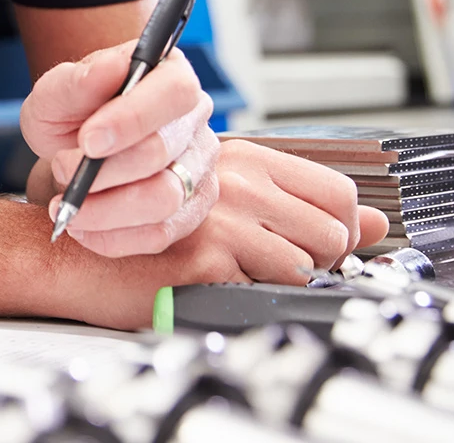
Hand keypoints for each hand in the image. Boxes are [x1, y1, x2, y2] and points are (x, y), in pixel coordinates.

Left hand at [20, 40, 216, 255]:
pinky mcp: (190, 210)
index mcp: (170, 74)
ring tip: (67, 203)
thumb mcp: (56, 92)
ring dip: (106, 209)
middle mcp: (194, 119)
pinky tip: (82, 226)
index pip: (174, 92)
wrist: (71, 149)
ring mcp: (198, 167)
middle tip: (60, 168)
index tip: (88, 141)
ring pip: (165, 199)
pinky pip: (160, 234)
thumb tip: (110, 68)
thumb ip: (77, 81)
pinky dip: (113, 237)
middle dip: (103, 169)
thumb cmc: (70, 114)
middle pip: (163, 151)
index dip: (132, 118)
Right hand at [36, 142, 388, 329]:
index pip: (336, 190)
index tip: (324, 246)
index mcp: (245, 158)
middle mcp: (238, 179)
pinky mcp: (207, 256)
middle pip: (331, 232)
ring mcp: (223, 217)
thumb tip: (374, 223)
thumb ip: (296, 204)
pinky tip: (216, 285)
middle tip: (281, 267)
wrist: (79, 247)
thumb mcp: (224, 197)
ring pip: (303, 265)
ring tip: (243, 276)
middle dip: (319, 262)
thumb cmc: (143, 223)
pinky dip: (248, 294)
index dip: (343, 228)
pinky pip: (264, 287)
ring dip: (282, 282)